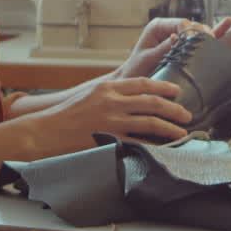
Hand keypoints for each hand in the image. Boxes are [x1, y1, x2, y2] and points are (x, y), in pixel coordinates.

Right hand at [26, 77, 193, 156]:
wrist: (44, 131)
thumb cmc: (65, 115)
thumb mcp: (89, 96)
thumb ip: (110, 96)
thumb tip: (132, 100)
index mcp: (107, 87)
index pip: (142, 83)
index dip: (162, 86)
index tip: (176, 91)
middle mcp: (111, 101)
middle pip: (151, 101)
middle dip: (172, 107)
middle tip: (186, 113)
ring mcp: (111, 120)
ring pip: (149, 121)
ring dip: (169, 127)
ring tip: (182, 131)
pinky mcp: (108, 139)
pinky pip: (137, 141)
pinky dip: (153, 144)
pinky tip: (164, 147)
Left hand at [113, 17, 230, 80]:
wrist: (135, 86)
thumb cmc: (135, 71)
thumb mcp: (146, 59)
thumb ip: (162, 48)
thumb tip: (176, 38)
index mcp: (158, 26)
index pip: (180, 23)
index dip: (190, 31)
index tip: (194, 43)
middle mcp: (171, 28)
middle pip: (193, 26)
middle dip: (202, 34)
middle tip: (208, 43)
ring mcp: (180, 36)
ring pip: (200, 31)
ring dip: (211, 34)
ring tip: (221, 33)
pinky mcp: (186, 46)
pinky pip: (203, 39)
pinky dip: (216, 33)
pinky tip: (228, 23)